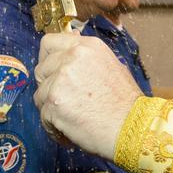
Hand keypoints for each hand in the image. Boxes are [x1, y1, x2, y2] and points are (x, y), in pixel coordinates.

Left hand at [35, 33, 142, 157]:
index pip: (49, 43)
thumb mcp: (112, 66)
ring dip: (51, 110)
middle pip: (41, 70)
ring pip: (40, 95)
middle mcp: (72, 58)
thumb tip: (73, 41)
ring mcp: (61, 80)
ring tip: (72, 120)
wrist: (132, 128)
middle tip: (64, 102)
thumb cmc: (126, 104)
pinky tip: (71, 132)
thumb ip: (87, 57)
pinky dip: (54, 128)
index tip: (50, 72)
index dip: (46, 59)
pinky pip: (43, 116)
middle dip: (47, 87)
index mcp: (86, 47)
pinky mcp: (54, 103)